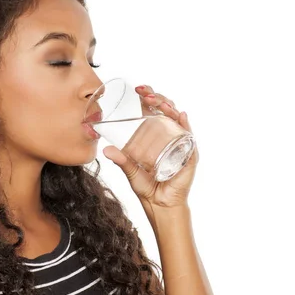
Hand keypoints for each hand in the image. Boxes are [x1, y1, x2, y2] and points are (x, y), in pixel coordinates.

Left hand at [102, 84, 198, 213]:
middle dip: (157, 97)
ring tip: (157, 102)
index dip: (149, 96)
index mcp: (157, 135)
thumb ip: (122, 160)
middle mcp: (170, 135)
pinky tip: (180, 115)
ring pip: (177, 118)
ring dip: (168, 106)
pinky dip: (185, 125)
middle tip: (143, 93)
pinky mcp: (189, 155)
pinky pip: (189, 136)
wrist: (160, 205)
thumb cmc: (147, 187)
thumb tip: (106, 150)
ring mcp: (181, 143)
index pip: (155, 109)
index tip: (138, 89)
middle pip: (166, 109)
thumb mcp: (131, 170)